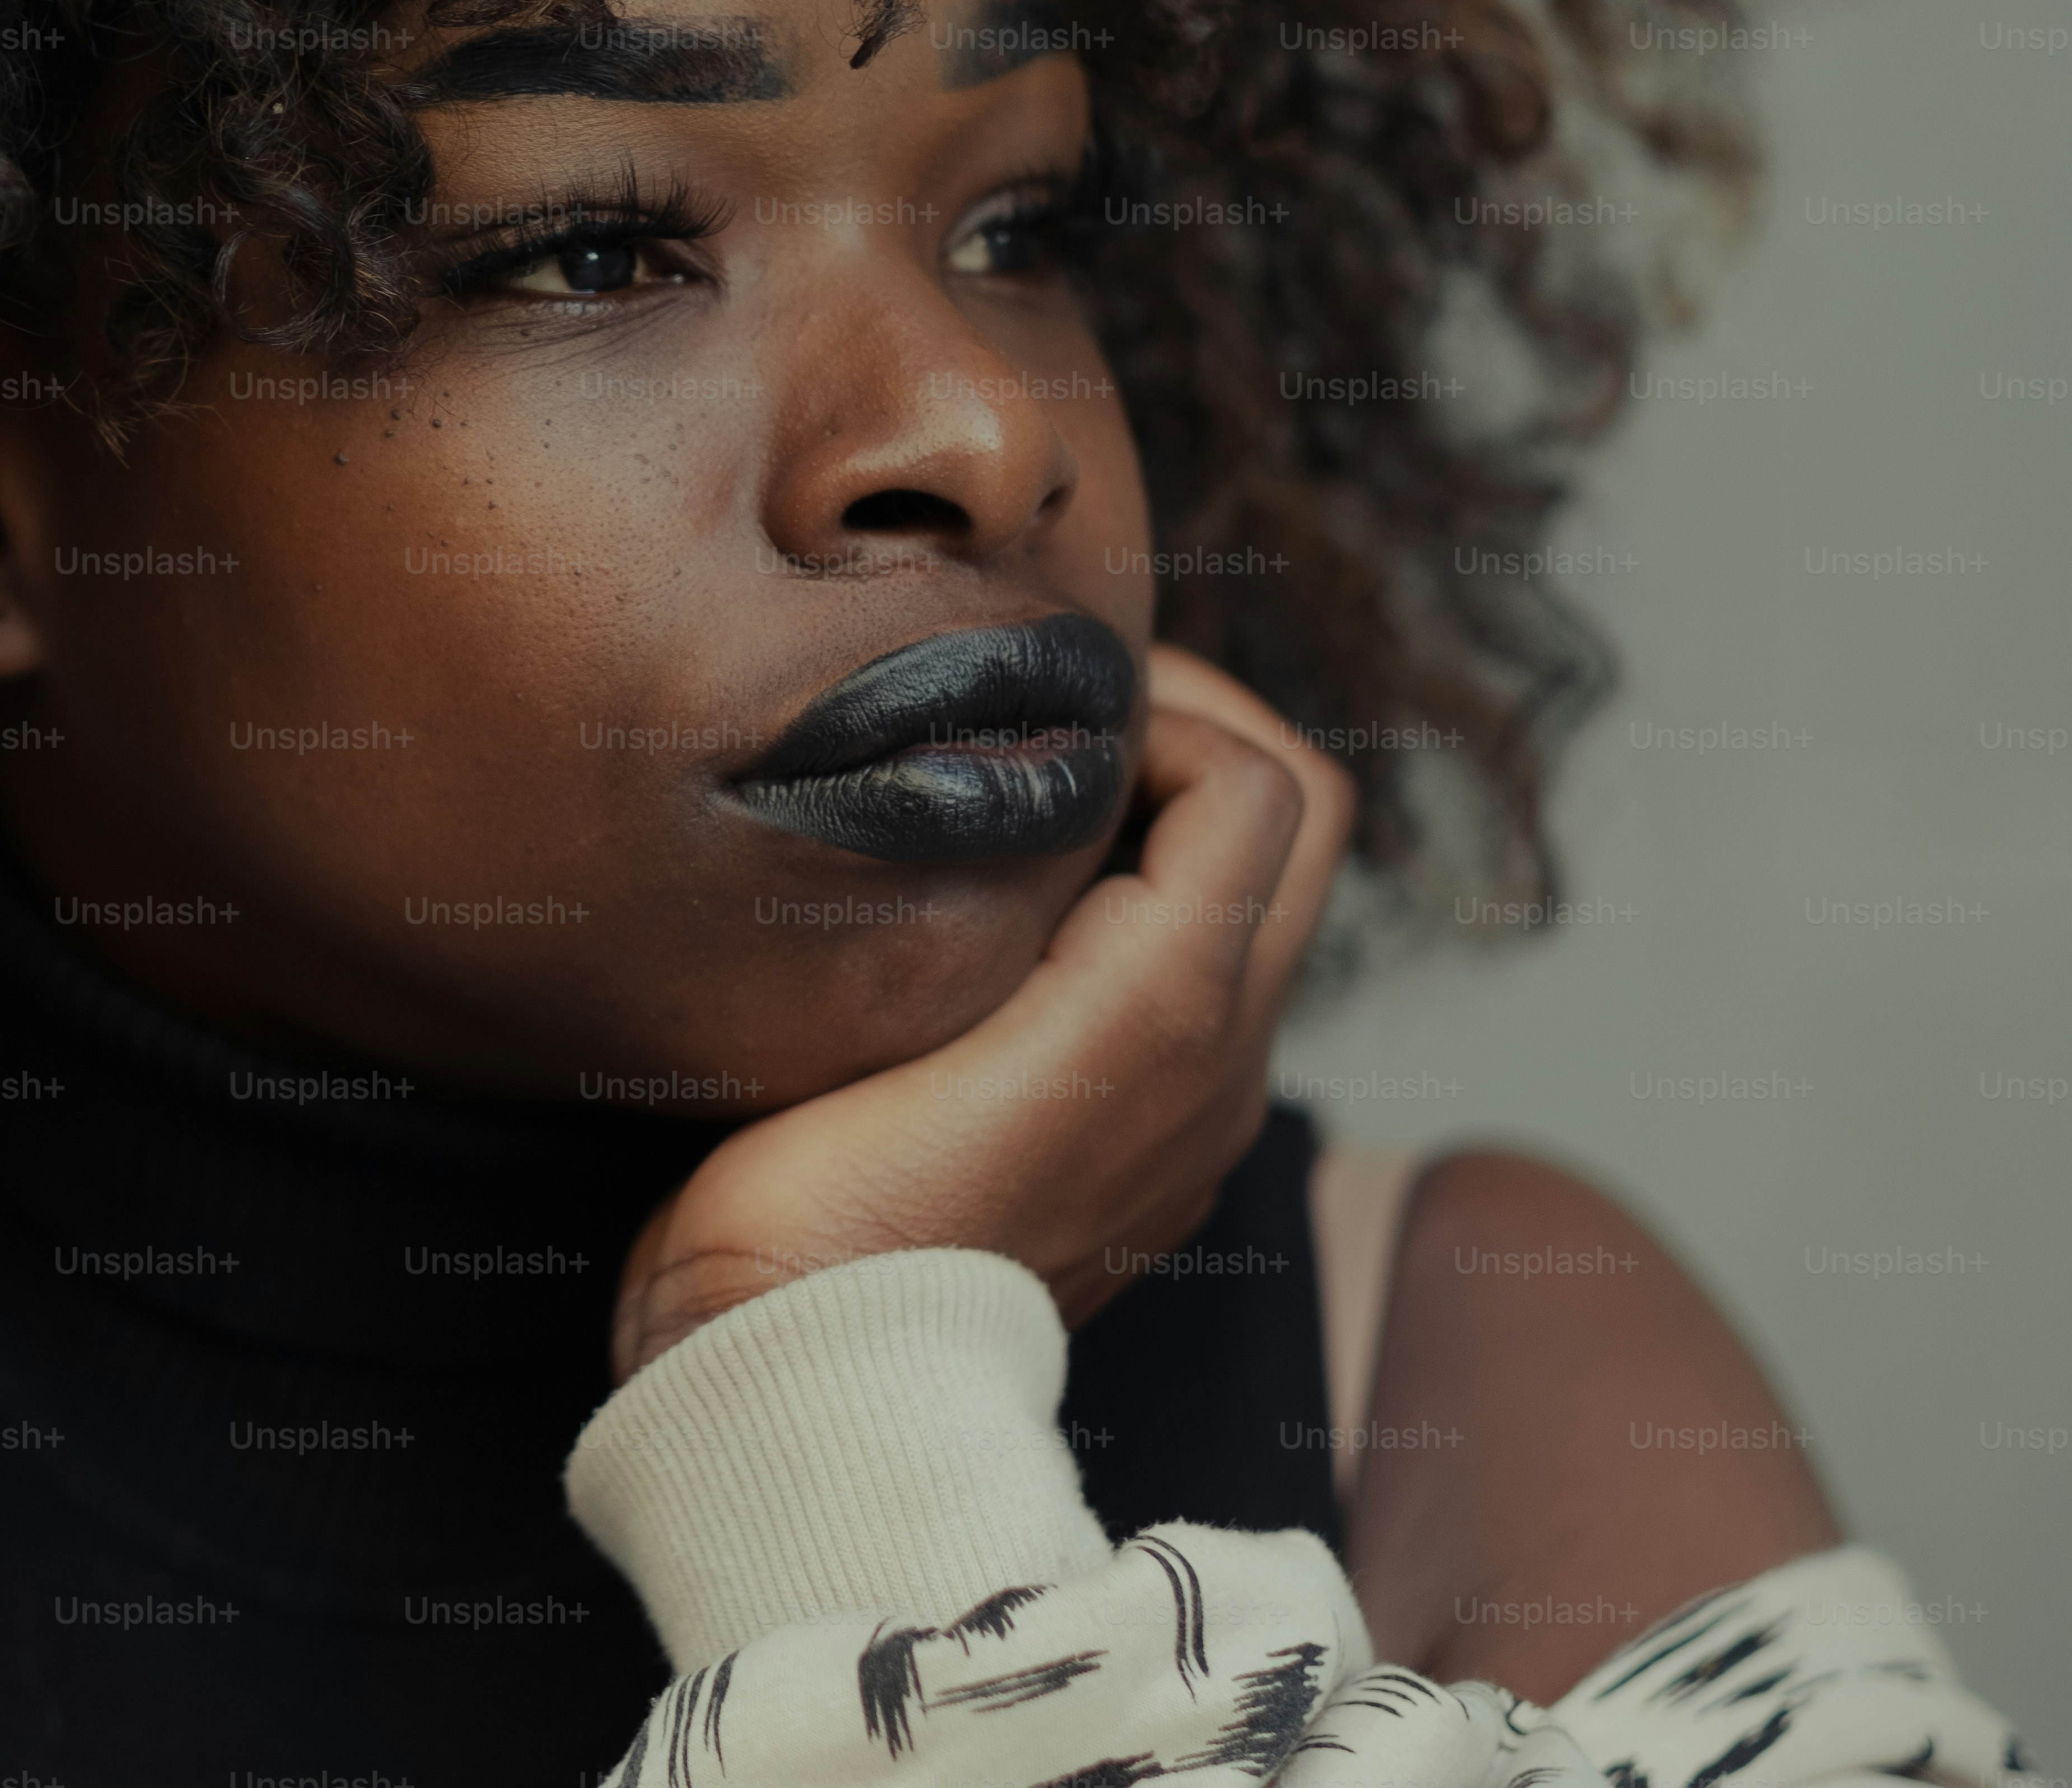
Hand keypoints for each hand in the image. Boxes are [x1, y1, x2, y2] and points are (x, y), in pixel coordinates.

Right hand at [609, 645, 1355, 1378]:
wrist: (800, 1385)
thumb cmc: (848, 1218)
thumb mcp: (974, 1022)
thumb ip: (1078, 895)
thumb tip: (1103, 757)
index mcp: (1191, 1021)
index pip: (1272, 786)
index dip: (1176, 706)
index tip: (1049, 701)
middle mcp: (1215, 1069)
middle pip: (1286, 834)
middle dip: (1197, 739)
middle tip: (1064, 708)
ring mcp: (1166, 1119)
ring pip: (1228, 904)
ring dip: (1155, 821)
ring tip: (1016, 787)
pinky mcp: (1100, 1154)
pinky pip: (1163, 982)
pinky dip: (1116, 907)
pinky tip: (990, 908)